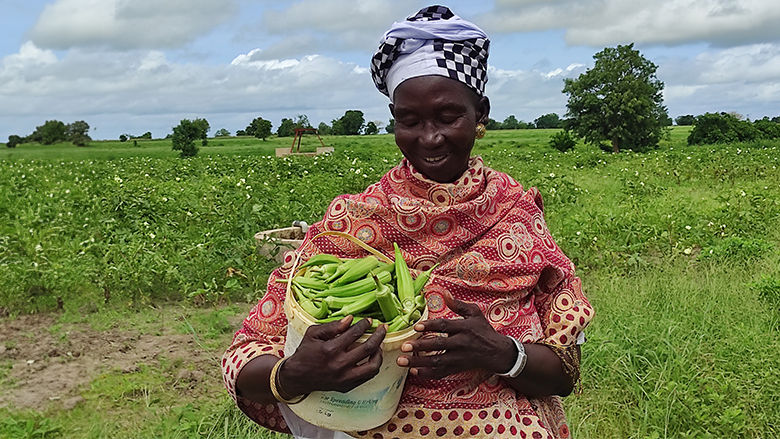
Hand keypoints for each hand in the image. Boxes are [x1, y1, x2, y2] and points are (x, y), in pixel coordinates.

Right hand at [279, 316, 386, 394]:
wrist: (297, 377)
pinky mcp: (346, 386)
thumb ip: (332, 326)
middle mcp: (340, 364)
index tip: (369, 321)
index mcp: (331, 349)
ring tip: (379, 345)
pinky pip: (367, 377)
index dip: (365, 325)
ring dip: (379, 353)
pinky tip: (372, 357)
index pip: (355, 333)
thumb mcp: (313, 334)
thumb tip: (350, 319)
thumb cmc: (305, 353)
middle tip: (383, 328)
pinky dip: (372, 366)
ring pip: (373, 366)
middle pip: (368, 348)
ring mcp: (344, 377)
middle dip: (379, 335)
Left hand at [396, 295, 514, 379]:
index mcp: (464, 328)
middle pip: (438, 345)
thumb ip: (458, 304)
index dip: (430, 326)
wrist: (496, 352)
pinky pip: (440, 373)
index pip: (445, 326)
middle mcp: (460, 343)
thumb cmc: (483, 330)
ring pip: (436, 362)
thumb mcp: (474, 313)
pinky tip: (413, 371)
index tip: (416, 327)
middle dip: (420, 347)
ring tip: (401, 361)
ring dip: (418, 362)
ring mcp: (458, 358)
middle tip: (404, 347)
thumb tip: (444, 292)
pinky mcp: (456, 368)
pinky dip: (426, 373)